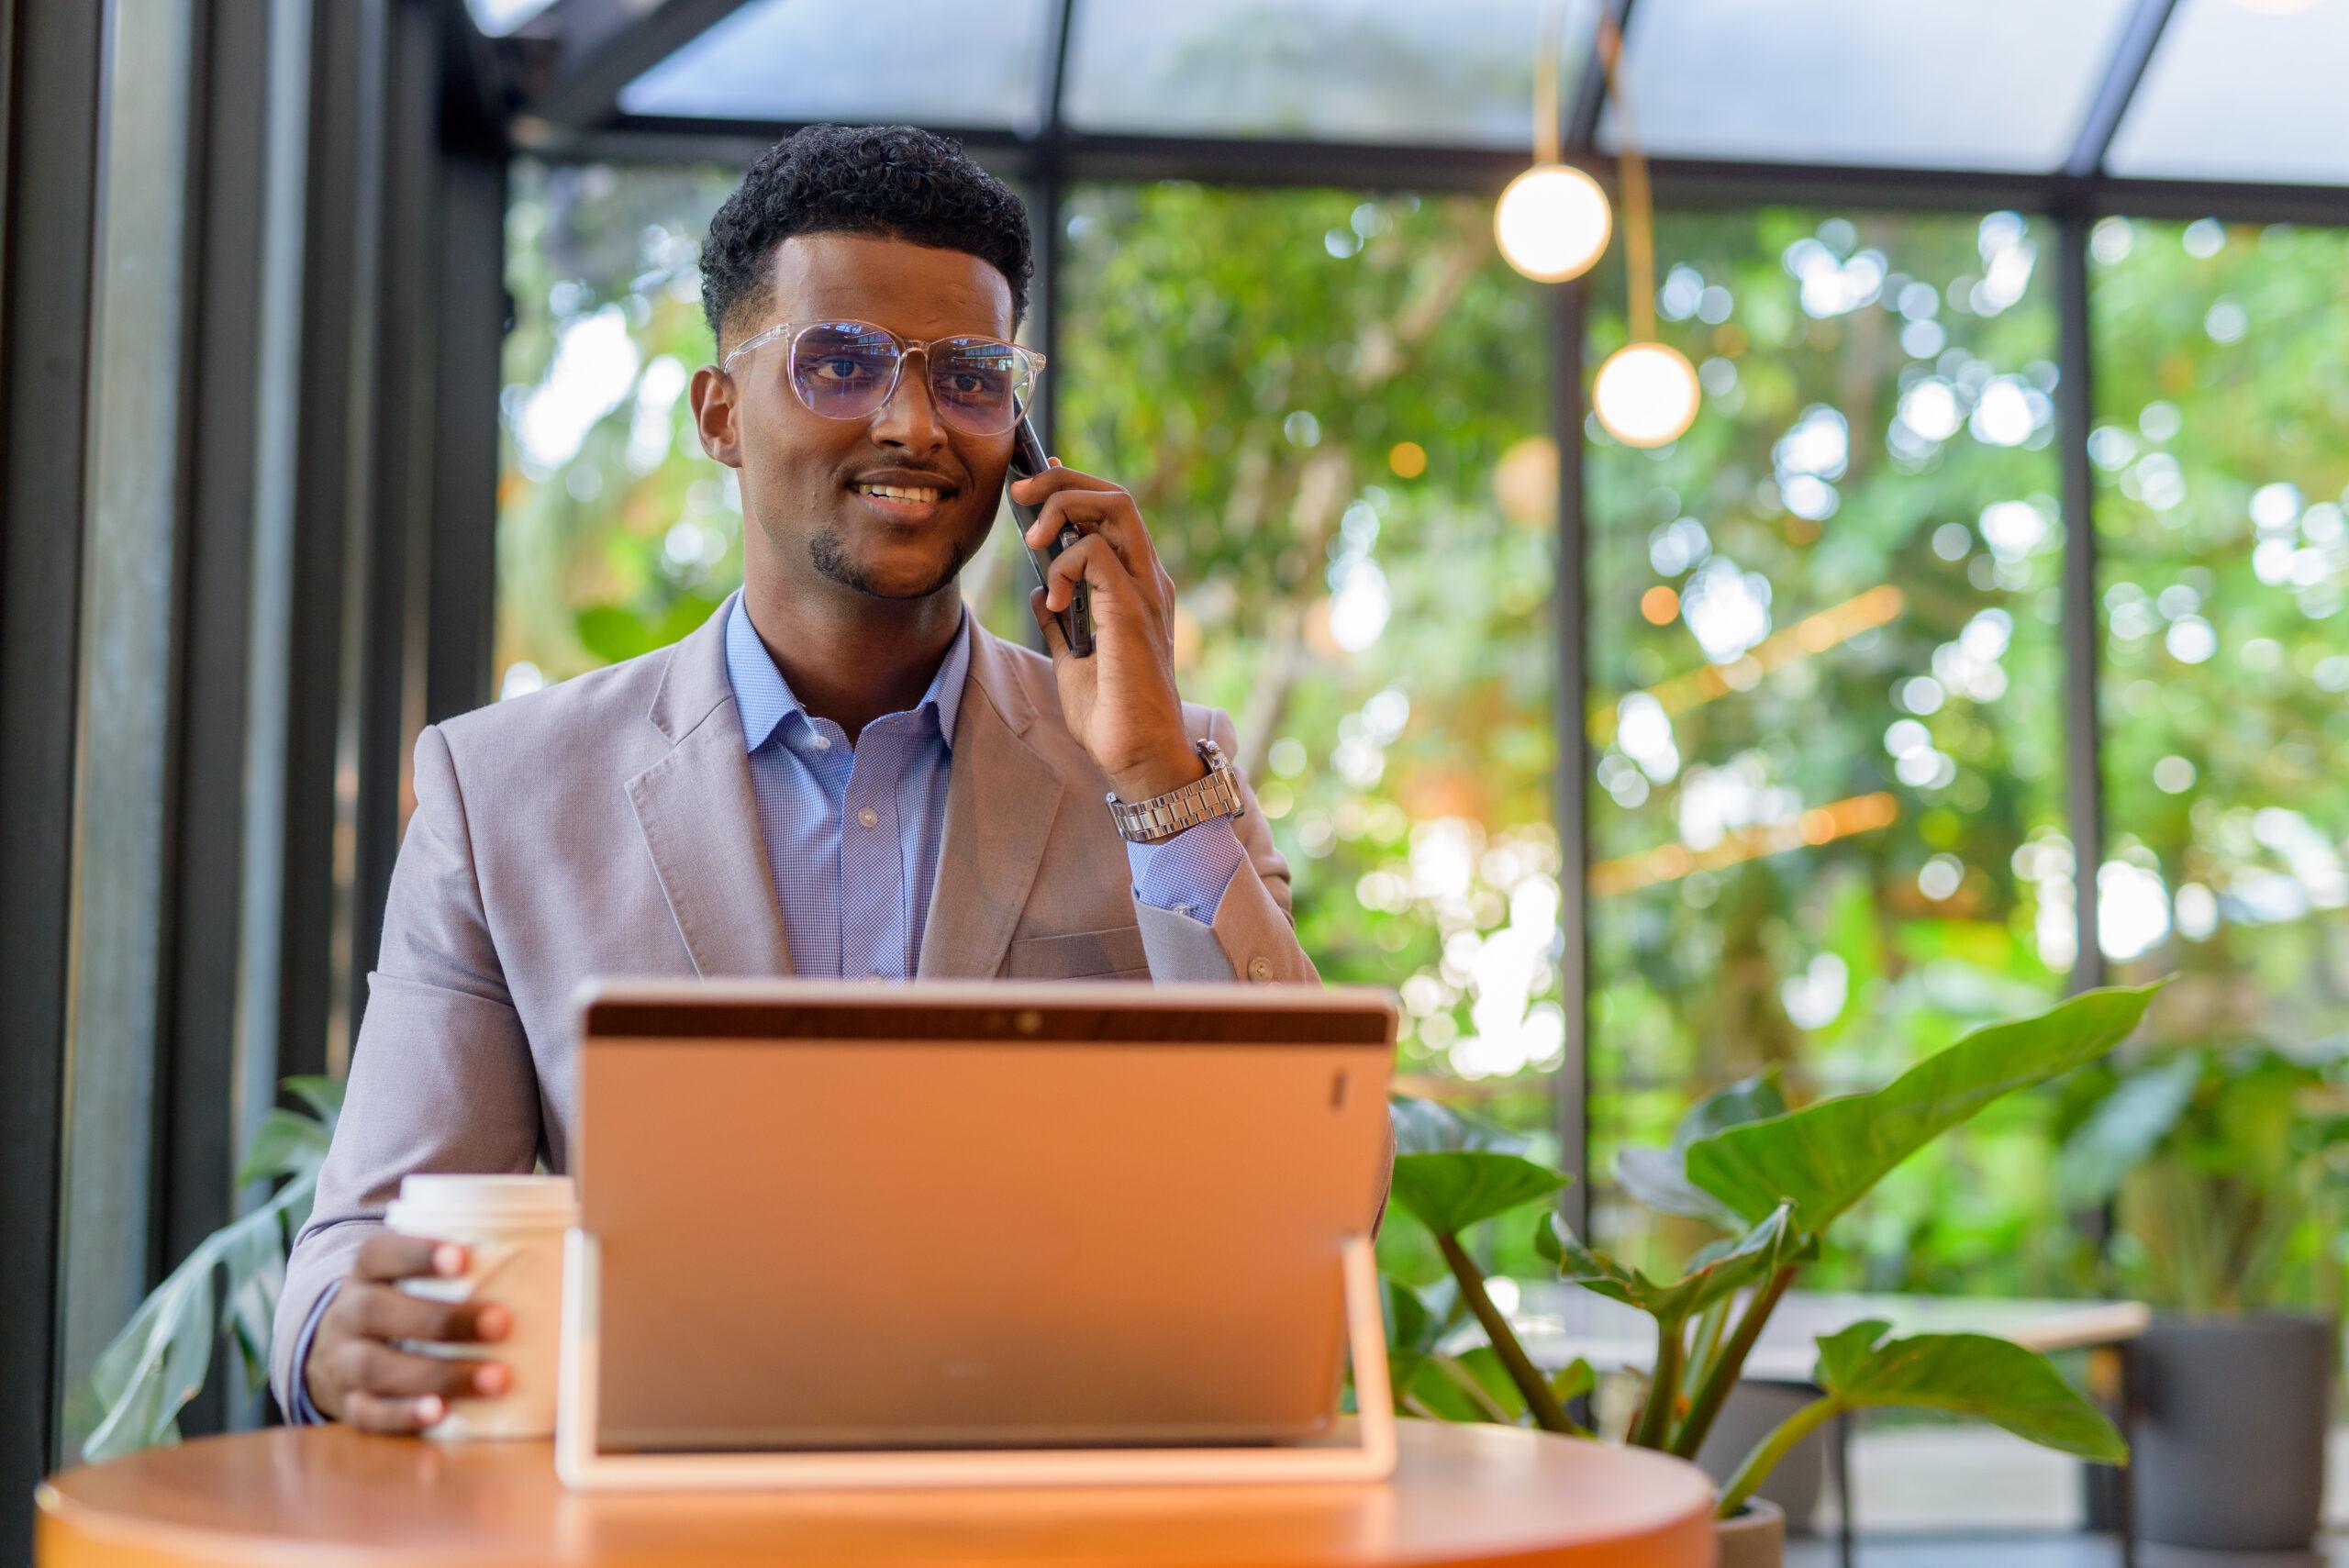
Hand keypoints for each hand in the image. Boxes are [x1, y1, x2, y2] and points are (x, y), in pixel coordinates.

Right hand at [305, 1233, 510, 1432]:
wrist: (338, 1352)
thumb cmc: (404, 1304)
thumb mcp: (414, 1278)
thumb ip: (462, 1267)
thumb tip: (549, 1250)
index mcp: (367, 1273)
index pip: (379, 1254)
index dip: (417, 1253)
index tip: (463, 1257)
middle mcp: (347, 1314)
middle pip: (377, 1311)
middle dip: (442, 1320)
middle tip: (501, 1323)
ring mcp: (341, 1362)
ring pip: (376, 1367)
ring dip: (438, 1374)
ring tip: (494, 1379)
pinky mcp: (348, 1405)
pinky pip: (368, 1414)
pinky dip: (404, 1414)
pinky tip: (441, 1413)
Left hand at [1012, 459, 1204, 806]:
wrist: (1137, 757)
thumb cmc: (1112, 717)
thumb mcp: (1073, 661)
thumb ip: (1061, 624)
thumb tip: (1042, 596)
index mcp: (1135, 588)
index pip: (1112, 515)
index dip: (1073, 488)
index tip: (1035, 483)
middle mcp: (1147, 580)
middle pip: (1115, 497)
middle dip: (1063, 483)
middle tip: (1021, 494)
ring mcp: (1144, 591)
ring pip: (1114, 507)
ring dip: (1063, 508)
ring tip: (1034, 539)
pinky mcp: (1132, 609)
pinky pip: (1097, 552)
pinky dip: (1065, 563)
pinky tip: (1054, 599)